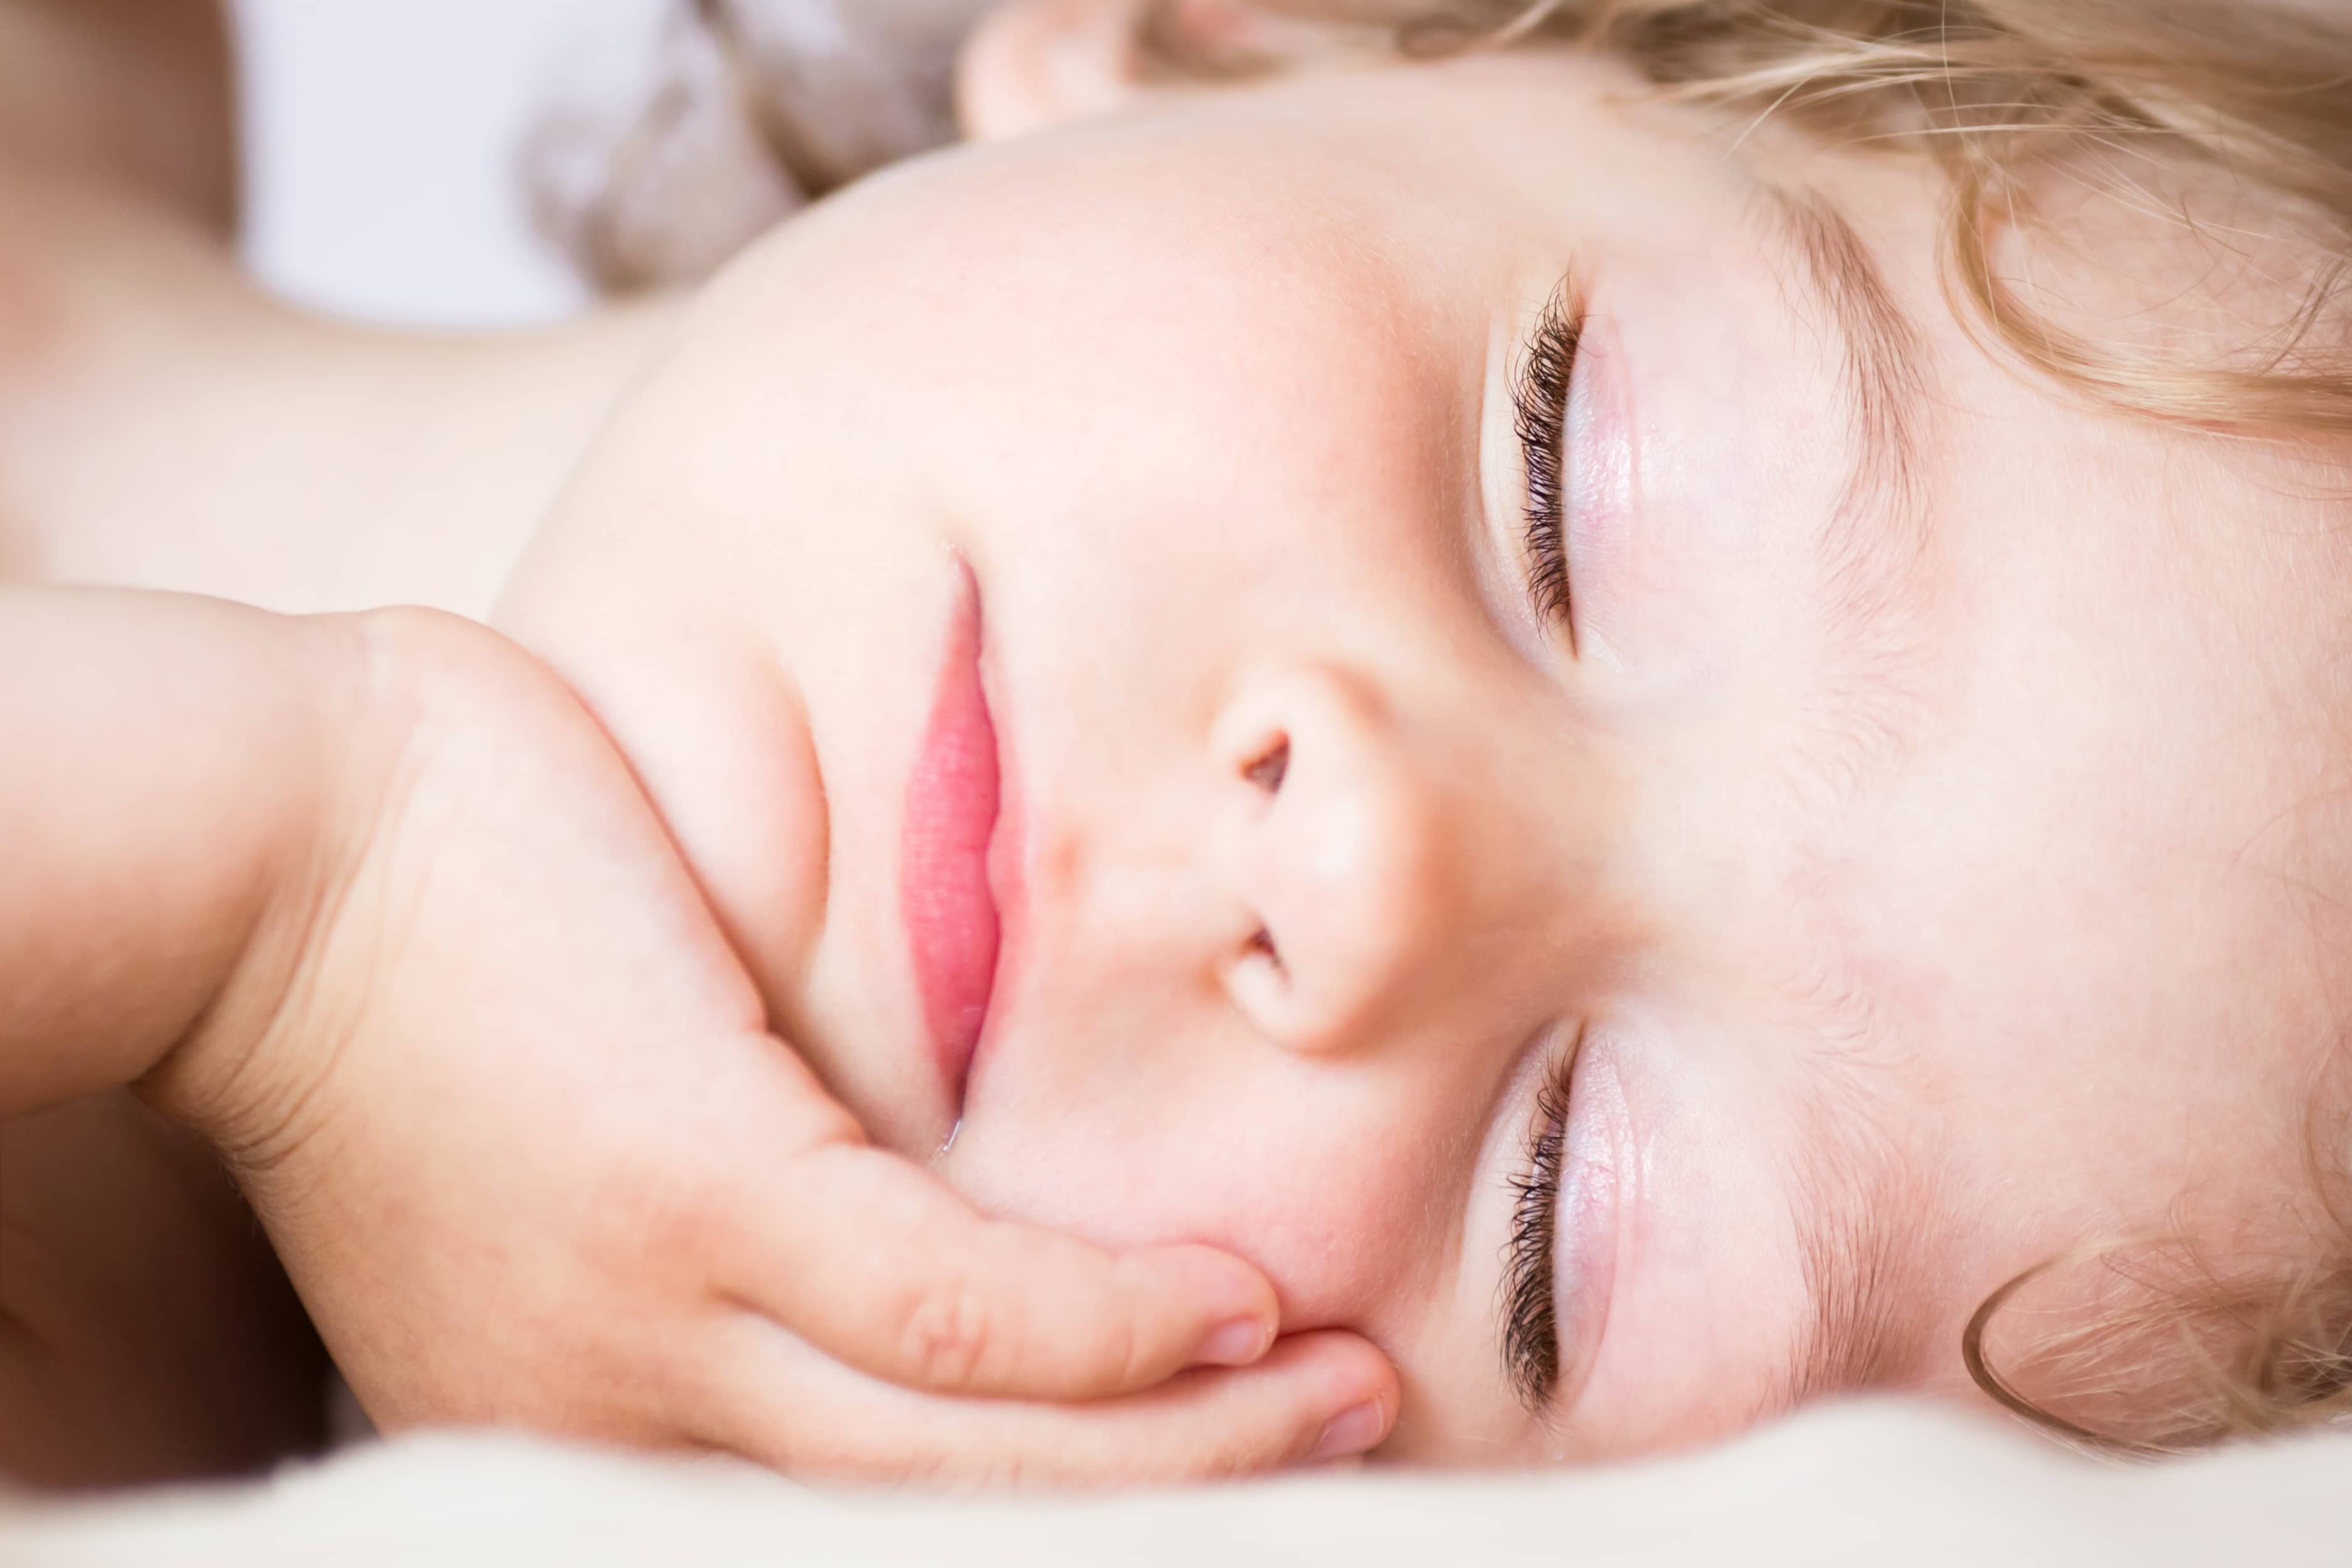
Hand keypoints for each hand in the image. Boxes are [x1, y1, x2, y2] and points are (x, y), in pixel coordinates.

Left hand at [152, 607, 1394, 1482]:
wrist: (257, 844)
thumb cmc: (420, 944)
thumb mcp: (568, 1145)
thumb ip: (723, 1210)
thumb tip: (891, 1176)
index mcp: (586, 1409)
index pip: (858, 1494)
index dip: (1051, 1484)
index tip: (1191, 1445)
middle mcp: (623, 1416)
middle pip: (947, 1504)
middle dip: (1167, 1490)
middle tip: (1336, 1433)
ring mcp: (660, 1324)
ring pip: (972, 1446)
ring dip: (1184, 1434)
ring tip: (1335, 1387)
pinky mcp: (694, 1202)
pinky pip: (948, 1313)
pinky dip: (1110, 1333)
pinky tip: (1228, 1305)